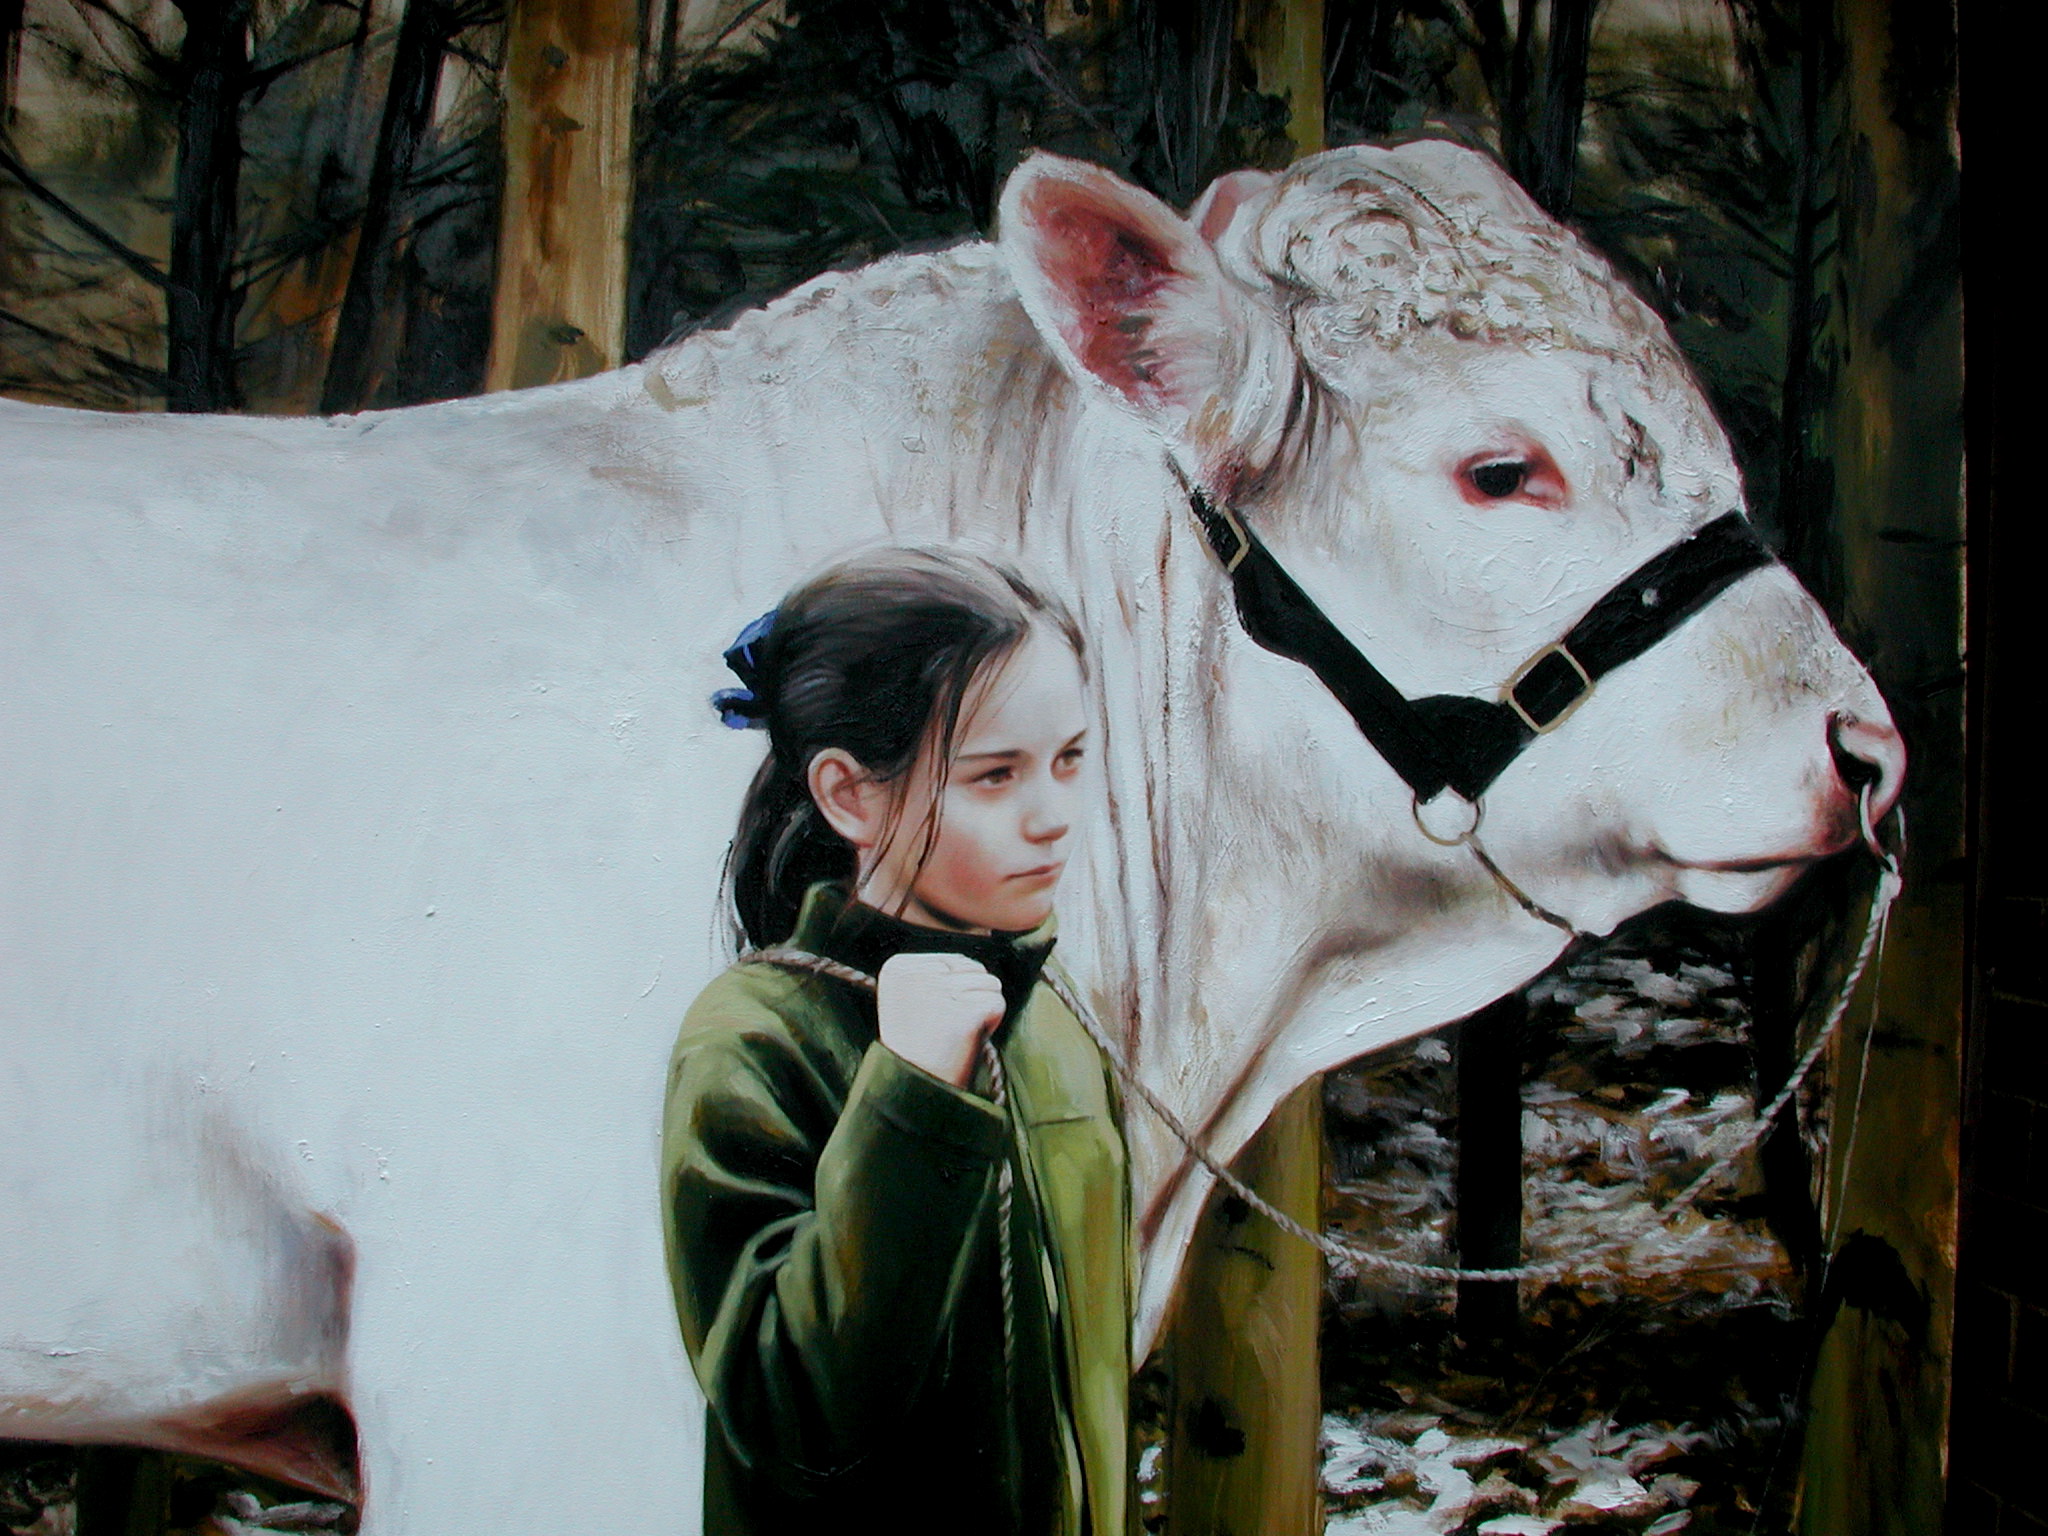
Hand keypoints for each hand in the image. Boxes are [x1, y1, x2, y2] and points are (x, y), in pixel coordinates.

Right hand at [876, 952, 1004, 1087]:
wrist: (917, 1087)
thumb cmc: (918, 1046)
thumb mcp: (910, 999)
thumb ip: (935, 974)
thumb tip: (973, 964)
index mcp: (898, 967)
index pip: (952, 960)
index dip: (954, 990)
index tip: (931, 1016)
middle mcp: (917, 974)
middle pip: (973, 966)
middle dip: (970, 996)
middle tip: (948, 1028)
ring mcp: (942, 992)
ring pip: (990, 981)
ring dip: (982, 1008)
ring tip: (957, 1032)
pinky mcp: (966, 1012)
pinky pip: (997, 1003)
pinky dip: (991, 1023)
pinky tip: (969, 1039)